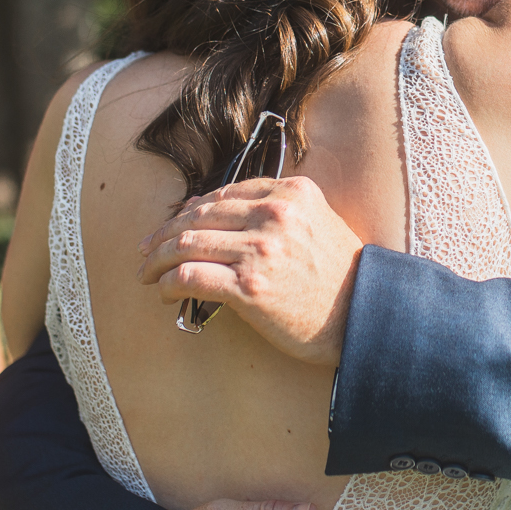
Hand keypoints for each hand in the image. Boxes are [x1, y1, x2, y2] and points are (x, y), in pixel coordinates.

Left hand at [138, 177, 363, 365]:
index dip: (189, 210)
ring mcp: (260, 250)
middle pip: (198, 216)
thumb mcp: (318, 221)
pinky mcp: (249, 287)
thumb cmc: (340, 275)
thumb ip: (277, 209)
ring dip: (158, 260)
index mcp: (290, 193)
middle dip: (164, 233)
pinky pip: (190, 277)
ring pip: (186, 244)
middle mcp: (273, 215)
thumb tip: (216, 215)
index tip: (173, 225)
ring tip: (147, 273)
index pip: (223, 194)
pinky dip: (169, 284)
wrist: (363, 316)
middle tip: (147, 249)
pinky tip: (165, 293)